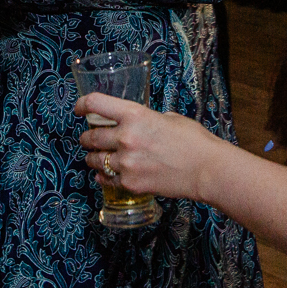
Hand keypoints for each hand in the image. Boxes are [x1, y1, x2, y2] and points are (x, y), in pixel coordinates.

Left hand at [74, 93, 220, 200]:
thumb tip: (137, 124)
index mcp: (135, 114)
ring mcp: (126, 163)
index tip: (79, 109)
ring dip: (92, 158)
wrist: (206, 169)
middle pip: (90, 136)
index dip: (82, 104)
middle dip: (86, 138)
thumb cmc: (193, 141)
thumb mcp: (168, 118)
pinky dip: (103, 176)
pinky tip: (105, 175)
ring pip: (94, 160)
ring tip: (95, 158)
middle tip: (88, 139)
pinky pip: (106, 180)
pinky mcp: (130, 183)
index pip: (95, 103)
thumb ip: (146, 119)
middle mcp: (125, 137)